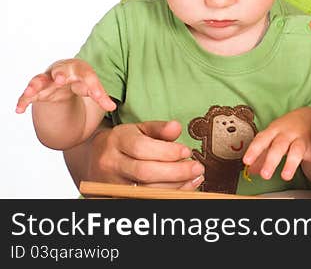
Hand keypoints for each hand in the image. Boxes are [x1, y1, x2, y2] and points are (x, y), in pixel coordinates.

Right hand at [16, 59, 115, 113]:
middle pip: (60, 70)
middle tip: (60, 79)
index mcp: (78, 69)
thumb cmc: (79, 81)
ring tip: (31, 90)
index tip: (98, 96)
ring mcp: (46, 80)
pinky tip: (19, 110)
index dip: (94, 86)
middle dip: (60, 73)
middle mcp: (61, 72)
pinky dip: (22, 101)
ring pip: (39, 79)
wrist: (61, 77)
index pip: (88, 76)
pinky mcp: (35, 91)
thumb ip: (100, 97)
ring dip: (35, 84)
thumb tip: (112, 107)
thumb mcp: (91, 87)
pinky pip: (26, 96)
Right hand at [79, 120, 204, 188]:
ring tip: (195, 178)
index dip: (167, 151)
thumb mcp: (140, 128)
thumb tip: (176, 128)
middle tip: (197, 168)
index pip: (142, 148)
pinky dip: (168, 195)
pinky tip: (183, 188)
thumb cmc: (125, 142)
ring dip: (175, 186)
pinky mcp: (116, 198)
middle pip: (144, 172)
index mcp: (117, 141)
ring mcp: (111, 184)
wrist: (96, 159)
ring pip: (145, 190)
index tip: (187, 151)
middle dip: (176, 172)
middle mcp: (111, 163)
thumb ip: (159, 128)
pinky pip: (145, 200)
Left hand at [242, 107, 310, 187]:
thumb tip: (250, 169)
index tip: (246, 161)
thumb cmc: (287, 129)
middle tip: (265, 175)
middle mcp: (289, 134)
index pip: (263, 139)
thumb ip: (262, 152)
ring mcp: (303, 139)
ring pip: (297, 150)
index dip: (254, 150)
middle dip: (272, 159)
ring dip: (291, 163)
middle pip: (279, 145)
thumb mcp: (273, 136)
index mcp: (275, 131)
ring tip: (285, 177)